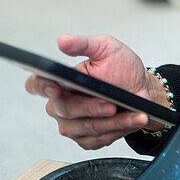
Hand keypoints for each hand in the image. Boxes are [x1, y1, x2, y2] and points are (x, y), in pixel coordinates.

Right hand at [24, 34, 157, 149]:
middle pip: (65, 110)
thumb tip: (63, 40)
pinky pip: (98, 139)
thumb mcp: (106, 48)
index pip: (37, 84)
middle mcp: (61, 105)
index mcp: (61, 81)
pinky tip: (132, 120)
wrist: (142, 87)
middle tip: (110, 104)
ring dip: (112, 122)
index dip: (42, 87)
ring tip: (133, 113)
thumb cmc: (121, 67)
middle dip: (91, 108)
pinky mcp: (86, 138)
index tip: (56, 87)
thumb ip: (83, 44)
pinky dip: (118, 130)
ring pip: (85, 127)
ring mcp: (72, 124)